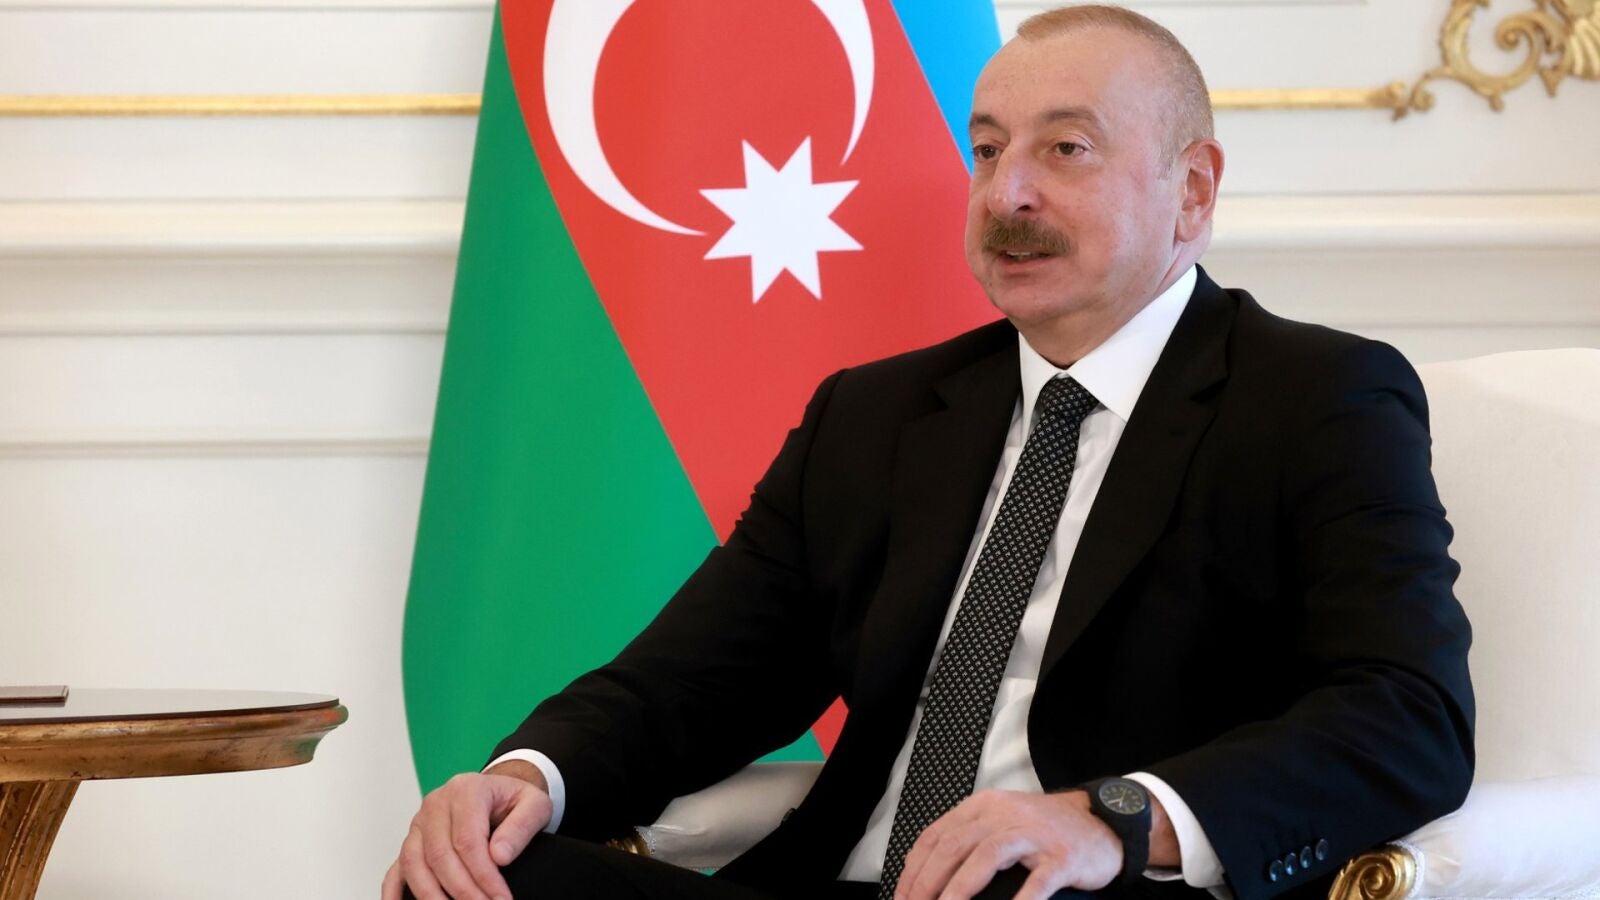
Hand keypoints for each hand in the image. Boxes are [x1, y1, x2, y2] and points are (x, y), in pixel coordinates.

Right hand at [382, 761, 552, 899]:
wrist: (500, 792)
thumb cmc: (514, 800)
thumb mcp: (535, 805)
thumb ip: (521, 827)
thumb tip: (500, 856)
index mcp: (466, 790)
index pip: (468, 840)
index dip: (483, 875)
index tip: (500, 898)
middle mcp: (436, 804)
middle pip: (440, 855)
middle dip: (462, 890)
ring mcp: (420, 823)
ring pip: (414, 862)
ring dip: (432, 895)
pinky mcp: (412, 840)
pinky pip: (397, 866)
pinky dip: (394, 890)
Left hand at [893, 789, 1121, 899]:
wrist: (1102, 823)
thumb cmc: (1047, 829)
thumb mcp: (1001, 821)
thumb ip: (967, 837)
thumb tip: (922, 869)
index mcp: (984, 807)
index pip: (936, 835)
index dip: (913, 869)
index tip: (902, 895)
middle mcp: (1005, 815)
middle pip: (955, 845)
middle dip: (927, 881)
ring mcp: (1034, 835)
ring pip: (987, 855)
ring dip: (960, 887)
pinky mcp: (1061, 857)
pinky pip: (1037, 881)